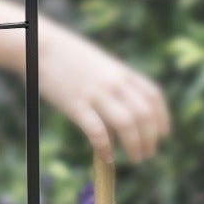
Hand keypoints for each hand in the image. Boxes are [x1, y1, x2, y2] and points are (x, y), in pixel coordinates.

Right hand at [35, 24, 169, 163]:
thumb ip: (115, 83)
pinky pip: (97, 131)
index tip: (163, 135)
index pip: (153, 96)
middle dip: (150, 138)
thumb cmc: (68, 56)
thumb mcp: (100, 65)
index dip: (162, 118)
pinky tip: (107, 157)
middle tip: (147, 154)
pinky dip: (105, 147)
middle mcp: (114, 83)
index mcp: (122, 72)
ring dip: (135, 145)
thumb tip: (124, 112)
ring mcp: (96, 94)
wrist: (40, 45)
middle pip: (144, 114)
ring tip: (134, 158)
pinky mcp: (76, 105)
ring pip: (127, 124)